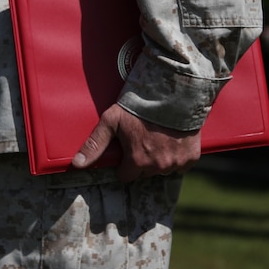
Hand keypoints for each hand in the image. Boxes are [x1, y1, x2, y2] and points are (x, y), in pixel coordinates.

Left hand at [72, 103, 200, 181]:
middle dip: (143, 161)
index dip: (125, 163)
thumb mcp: (112, 120)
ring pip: (164, 170)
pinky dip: (179, 156)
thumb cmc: (140, 105)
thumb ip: (95, 144)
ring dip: (161, 159)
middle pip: (145, 173)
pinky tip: (174, 141)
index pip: (126, 176)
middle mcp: (157, 166)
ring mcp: (176, 162)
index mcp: (137, 161)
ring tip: (160, 138)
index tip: (128, 149)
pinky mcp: (191, 157)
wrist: (173, 92)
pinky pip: (183, 165)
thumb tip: (77, 164)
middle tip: (144, 139)